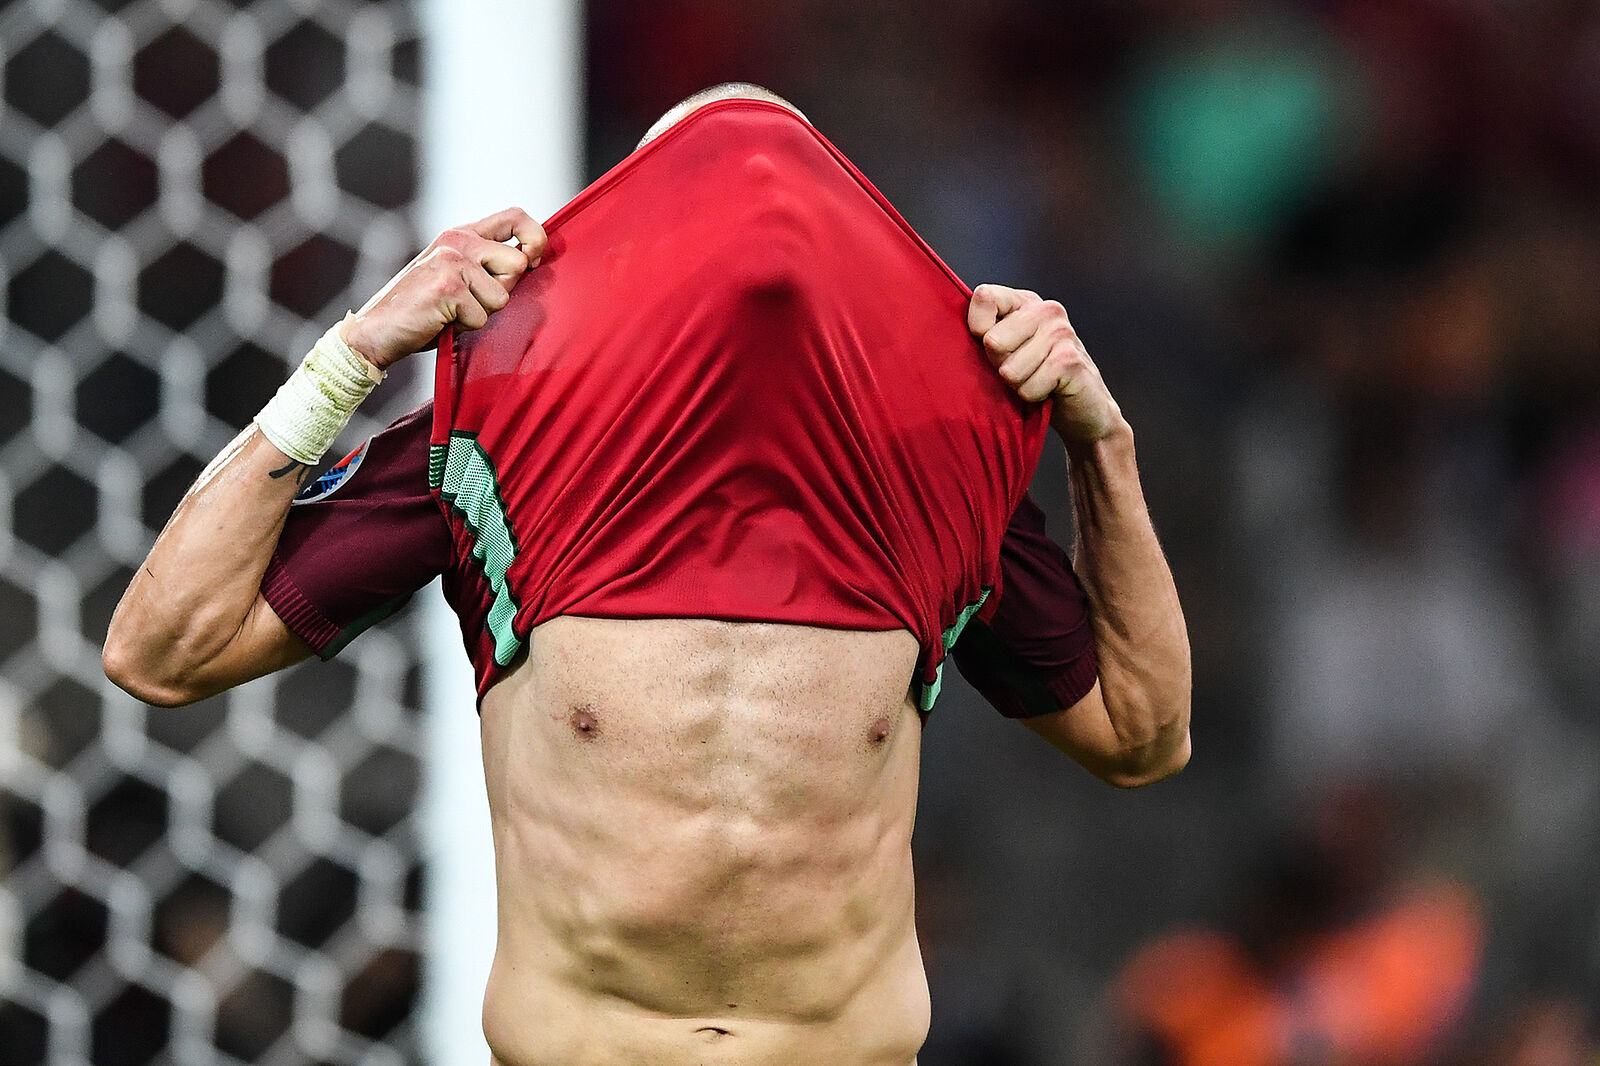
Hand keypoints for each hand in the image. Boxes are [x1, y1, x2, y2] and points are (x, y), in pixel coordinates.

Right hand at [340, 207, 547, 369]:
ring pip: (502, 296)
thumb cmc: (423, 308)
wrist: (376, 330)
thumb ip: (487, 265)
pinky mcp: (448, 287)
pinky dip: (466, 327)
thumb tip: (531, 262)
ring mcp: (451, 261)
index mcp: (461, 234)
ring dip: (481, 313)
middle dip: (502, 291)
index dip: (535, 238)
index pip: (515, 217)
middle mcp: (457, 241)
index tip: (533, 260)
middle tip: (469, 301)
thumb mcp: (456, 275)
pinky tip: (441, 320)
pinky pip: (482, 317)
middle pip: (517, 264)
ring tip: (451, 311)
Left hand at [968, 284, 1124, 445]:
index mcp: (1025, 301)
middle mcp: (1046, 310)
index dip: (978, 329)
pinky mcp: (1070, 360)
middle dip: (999, 366)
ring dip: (1017, 386)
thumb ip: (984, 334)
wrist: (1083, 408)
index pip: (983, 296)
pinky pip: (1028, 388)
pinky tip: (1049, 391)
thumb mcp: (1005, 352)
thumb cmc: (1035, 379)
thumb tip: (946, 332)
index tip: (993, 347)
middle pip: (992, 341)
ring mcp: (1061, 332)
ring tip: (1036, 381)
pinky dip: (1033, 397)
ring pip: (1008, 370)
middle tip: (1021, 370)